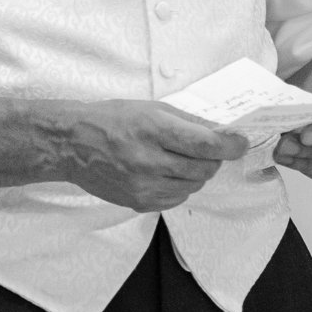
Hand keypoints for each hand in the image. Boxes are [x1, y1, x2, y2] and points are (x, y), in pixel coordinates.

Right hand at [53, 101, 251, 210]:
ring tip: (176, 160)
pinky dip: (178, 186)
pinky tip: (163, 173)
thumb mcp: (150, 108)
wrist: (72, 145)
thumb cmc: (111, 120)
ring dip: (195, 173)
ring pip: (194, 186)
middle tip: (203, 149)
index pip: (207, 144)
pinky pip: (176, 198)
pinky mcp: (139, 202)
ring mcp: (143, 185)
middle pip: (205, 168)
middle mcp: (149, 160)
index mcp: (153, 129)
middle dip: (212, 159)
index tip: (239, 142)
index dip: (230, 145)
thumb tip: (222, 132)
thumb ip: (188, 121)